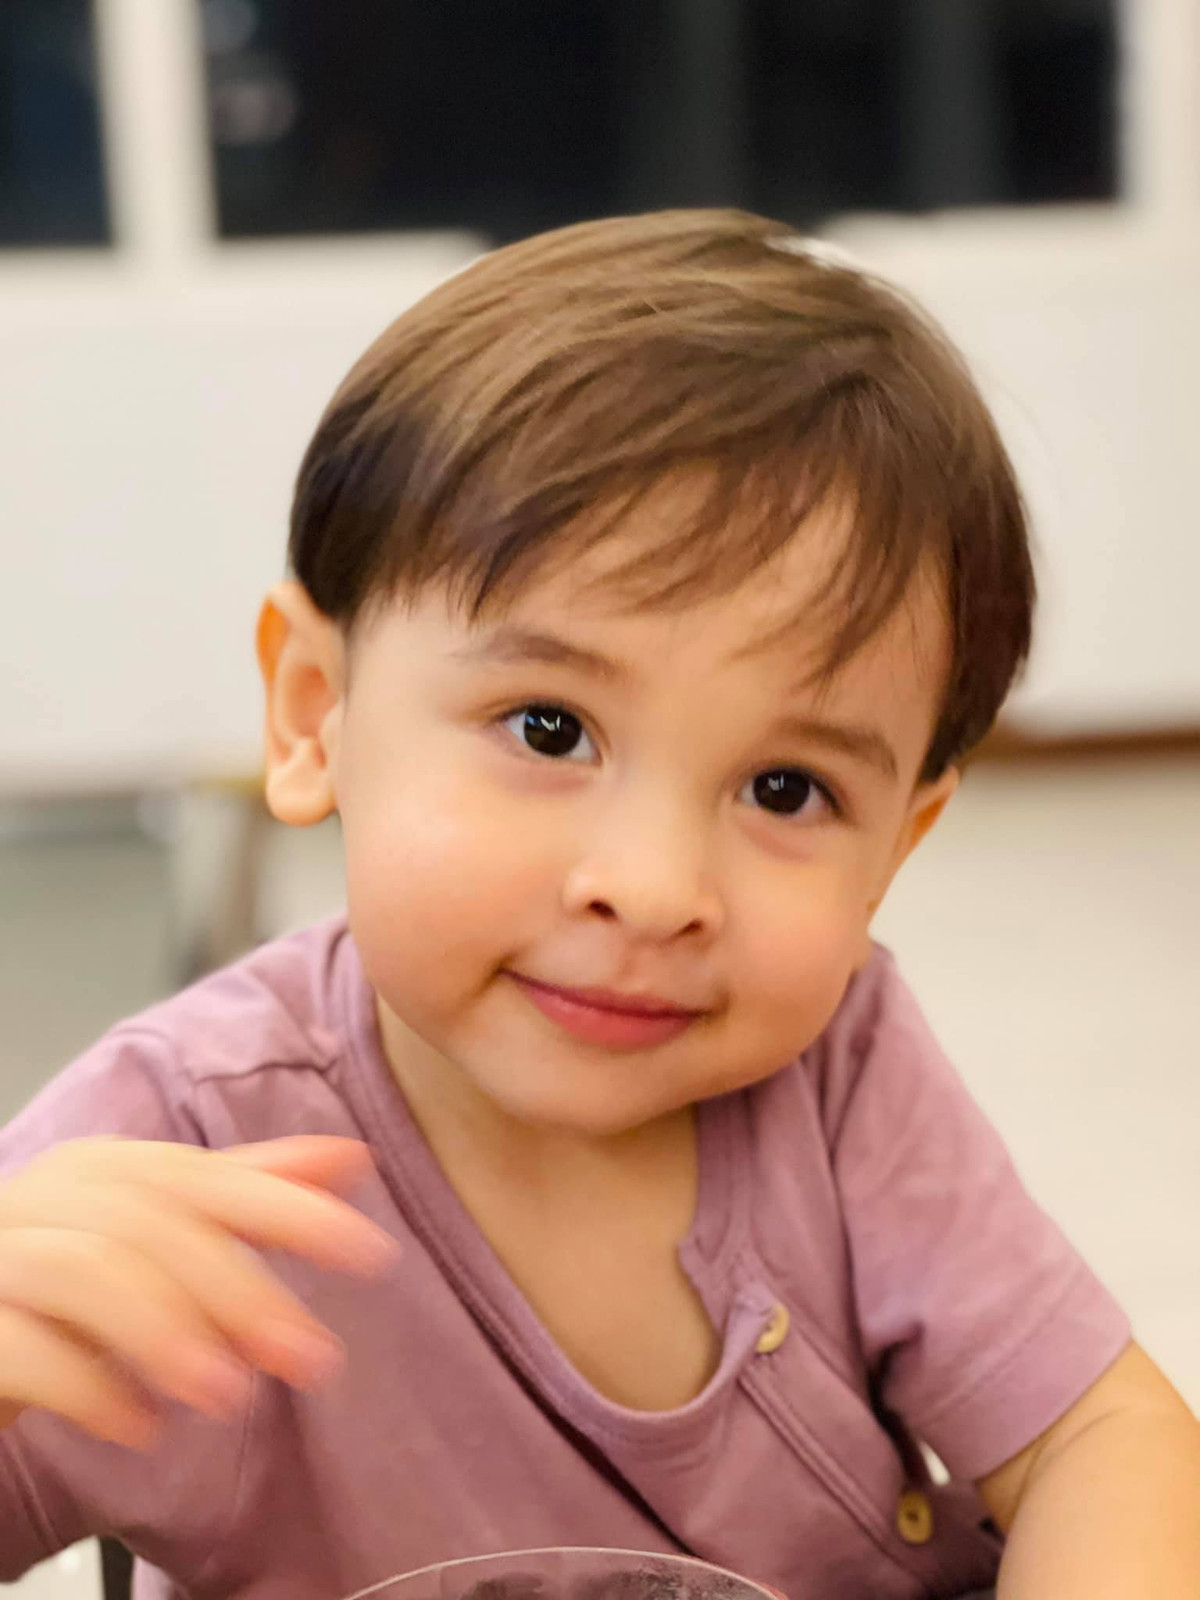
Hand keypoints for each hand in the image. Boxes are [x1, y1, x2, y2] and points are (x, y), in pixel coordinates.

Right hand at [0, 1136, 395, 1447]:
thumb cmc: (61, 1296)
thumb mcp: (157, 1242)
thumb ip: (244, 1199)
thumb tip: (349, 1159)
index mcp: (96, 1170)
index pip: (204, 1177)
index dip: (289, 1209)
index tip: (369, 1253)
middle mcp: (39, 1198)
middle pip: (150, 1222)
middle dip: (239, 1290)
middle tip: (306, 1356)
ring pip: (84, 1269)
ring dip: (169, 1332)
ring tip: (230, 1396)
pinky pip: (19, 1344)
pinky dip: (88, 1387)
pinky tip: (141, 1428)